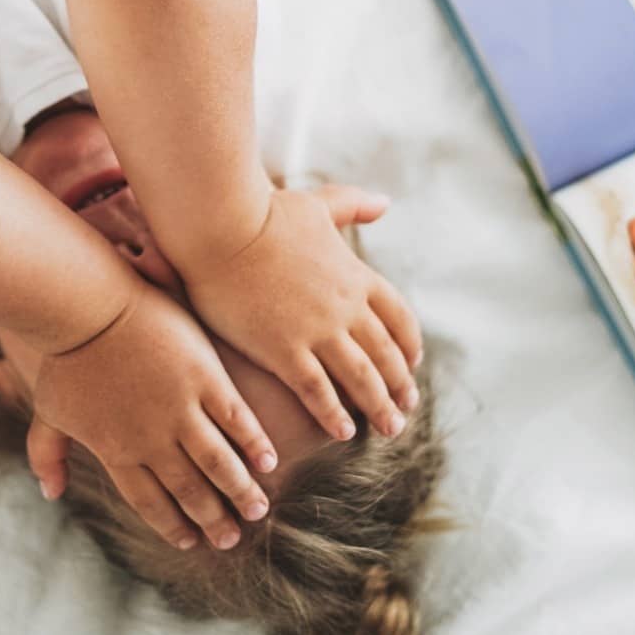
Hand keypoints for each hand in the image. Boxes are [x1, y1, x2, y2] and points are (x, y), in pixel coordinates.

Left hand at [20, 282, 276, 550]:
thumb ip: (47, 455)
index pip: (149, 501)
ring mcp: (182, 409)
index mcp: (117, 451)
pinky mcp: (205, 378)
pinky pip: (237, 420)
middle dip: (213, 519)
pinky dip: (254, 443)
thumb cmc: (65, 355)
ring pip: (218, 463)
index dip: (171, 525)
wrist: (89, 306)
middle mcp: (153, 440)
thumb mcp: (48, 410)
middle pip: (189, 490)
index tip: (190, 542)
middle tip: (231, 540)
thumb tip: (49, 493)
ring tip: (258, 511)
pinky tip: (269, 461)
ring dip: (240, 492)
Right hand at [180, 185, 421, 441]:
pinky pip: (318, 391)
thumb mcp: (317, 205)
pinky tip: (342, 432)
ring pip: (362, 378)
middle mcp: (346, 306)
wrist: (222, 226)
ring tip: (389, 427)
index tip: (411, 364)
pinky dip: (334, 413)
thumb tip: (384, 203)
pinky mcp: (285, 349)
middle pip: (386, 353)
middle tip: (406, 407)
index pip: (398, 317)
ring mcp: (318, 330)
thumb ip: (352, 206)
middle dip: (400, 384)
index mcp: (355, 275)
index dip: (408, 344)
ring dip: (380, 406)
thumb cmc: (263, 212)